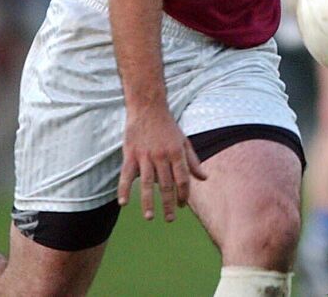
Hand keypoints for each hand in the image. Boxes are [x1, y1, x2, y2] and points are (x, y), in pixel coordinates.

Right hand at [118, 106, 207, 221]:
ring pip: (148, 183)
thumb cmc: (168, 127)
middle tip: (169, 219)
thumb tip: (205, 178)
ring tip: (150, 217)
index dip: (184, 194)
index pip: (182, 178)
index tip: (182, 206)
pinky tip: (123, 203)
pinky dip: (124, 189)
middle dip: (169, 204)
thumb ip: (193, 161)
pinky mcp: (130, 154)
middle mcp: (162, 155)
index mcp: (177, 153)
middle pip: (166, 184)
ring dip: (148, 202)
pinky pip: (126, 175)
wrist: (148, 107)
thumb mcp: (184, 141)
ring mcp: (145, 155)